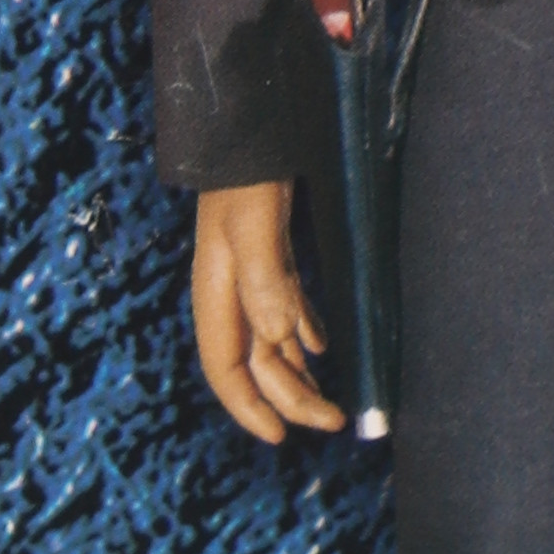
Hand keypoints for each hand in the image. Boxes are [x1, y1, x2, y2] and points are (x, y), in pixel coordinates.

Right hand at [192, 181, 343, 444]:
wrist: (253, 117)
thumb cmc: (250, 167)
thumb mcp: (257, 221)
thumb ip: (265, 279)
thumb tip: (281, 340)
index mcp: (218, 289)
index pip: (226, 367)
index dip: (250, 407)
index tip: (283, 436)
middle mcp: (230, 290)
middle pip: (256, 362)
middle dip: (291, 397)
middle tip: (335, 421)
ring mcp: (250, 273)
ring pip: (272, 341)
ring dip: (299, 375)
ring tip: (331, 402)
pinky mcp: (271, 254)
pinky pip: (285, 309)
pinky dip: (304, 335)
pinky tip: (321, 347)